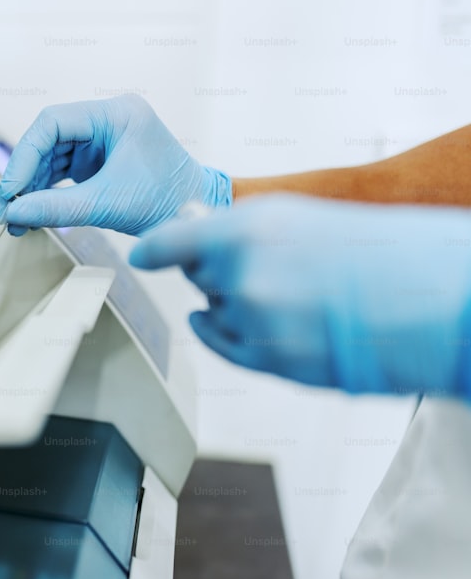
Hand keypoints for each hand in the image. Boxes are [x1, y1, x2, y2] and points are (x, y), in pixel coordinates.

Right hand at [0, 95, 230, 235]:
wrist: (197, 218)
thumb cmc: (168, 202)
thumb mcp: (107, 205)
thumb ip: (56, 208)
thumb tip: (13, 214)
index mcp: (117, 114)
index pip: (53, 122)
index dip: (23, 156)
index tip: (10, 191)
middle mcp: (108, 120)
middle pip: (47, 139)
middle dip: (24, 176)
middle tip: (6, 210)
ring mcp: (103, 139)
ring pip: (51, 156)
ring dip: (31, 188)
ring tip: (15, 220)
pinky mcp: (99, 160)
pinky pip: (61, 170)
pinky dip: (45, 192)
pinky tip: (31, 213)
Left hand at [129, 195, 470, 398]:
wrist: (438, 301)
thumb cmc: (384, 253)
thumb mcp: (304, 218)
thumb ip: (242, 227)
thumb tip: (195, 231)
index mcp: (252, 228)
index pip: (174, 240)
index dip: (155, 248)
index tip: (142, 254)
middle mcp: (244, 275)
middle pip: (198, 276)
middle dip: (215, 269)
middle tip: (260, 264)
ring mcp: (256, 322)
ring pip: (215, 311)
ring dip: (233, 303)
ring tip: (289, 292)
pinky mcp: (271, 360)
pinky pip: (223, 346)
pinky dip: (218, 333)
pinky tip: (221, 323)